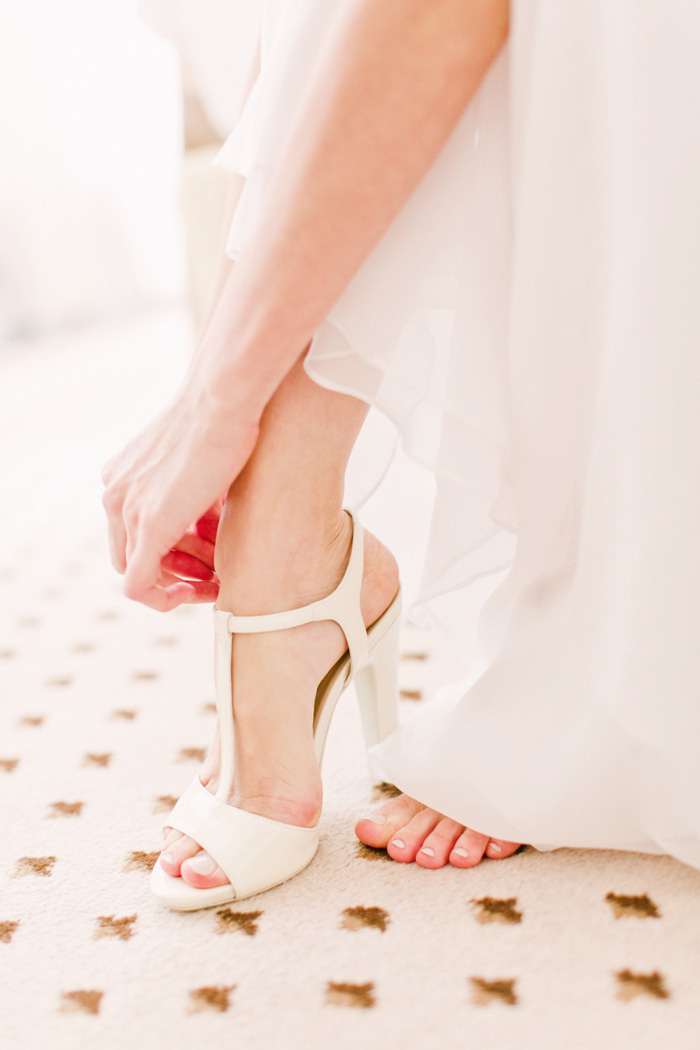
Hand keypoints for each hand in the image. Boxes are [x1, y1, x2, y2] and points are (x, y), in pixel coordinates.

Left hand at [102, 389, 258, 610]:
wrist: (223, 398)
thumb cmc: (224, 418)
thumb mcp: (200, 459)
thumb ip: (195, 491)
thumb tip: (215, 519)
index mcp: (123, 474)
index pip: (133, 529)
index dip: (171, 549)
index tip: (207, 553)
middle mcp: (114, 492)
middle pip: (131, 552)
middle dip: (175, 568)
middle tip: (214, 569)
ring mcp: (125, 509)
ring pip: (138, 570)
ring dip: (180, 581)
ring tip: (217, 576)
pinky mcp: (146, 526)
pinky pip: (139, 586)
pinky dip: (164, 599)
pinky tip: (197, 594)